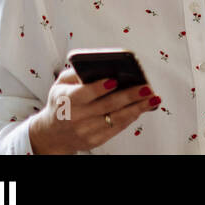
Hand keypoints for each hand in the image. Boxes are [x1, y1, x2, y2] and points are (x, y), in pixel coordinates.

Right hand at [28, 67, 160, 153]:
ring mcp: (85, 131)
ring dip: (137, 108)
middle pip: (106, 106)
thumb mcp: (61, 84)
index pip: (83, 94)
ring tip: (153, 98)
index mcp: (66, 100)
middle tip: (146, 88)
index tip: (115, 80)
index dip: (99, 88)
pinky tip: (142, 108)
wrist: (52, 133)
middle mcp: (75, 117)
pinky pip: (116, 128)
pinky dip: (131, 117)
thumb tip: (99, 64)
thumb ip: (76, 72)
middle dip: (129, 96)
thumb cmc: (61, 102)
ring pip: (116, 118)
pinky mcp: (94, 140)